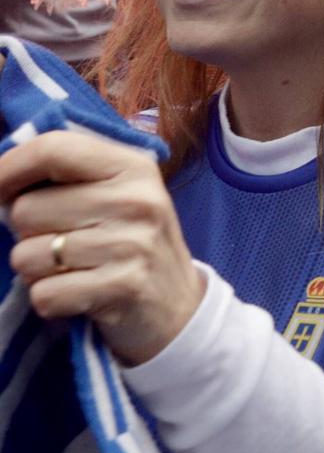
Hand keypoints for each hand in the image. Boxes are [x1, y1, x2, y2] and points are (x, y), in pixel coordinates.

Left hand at [0, 129, 206, 365]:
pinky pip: (43, 294)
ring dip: (36, 271)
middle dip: (27, 232)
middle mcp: (136, 200)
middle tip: (60, 241)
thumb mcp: (117, 194)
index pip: (54, 149)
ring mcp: (132, 245)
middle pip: (26, 209)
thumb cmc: (129, 242)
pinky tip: (78, 294)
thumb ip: (69, 176)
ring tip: (71, 269)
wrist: (178, 304)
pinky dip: (50, 301)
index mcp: (133, 167)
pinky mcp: (123, 288)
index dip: (9, 168)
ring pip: (26, 256)